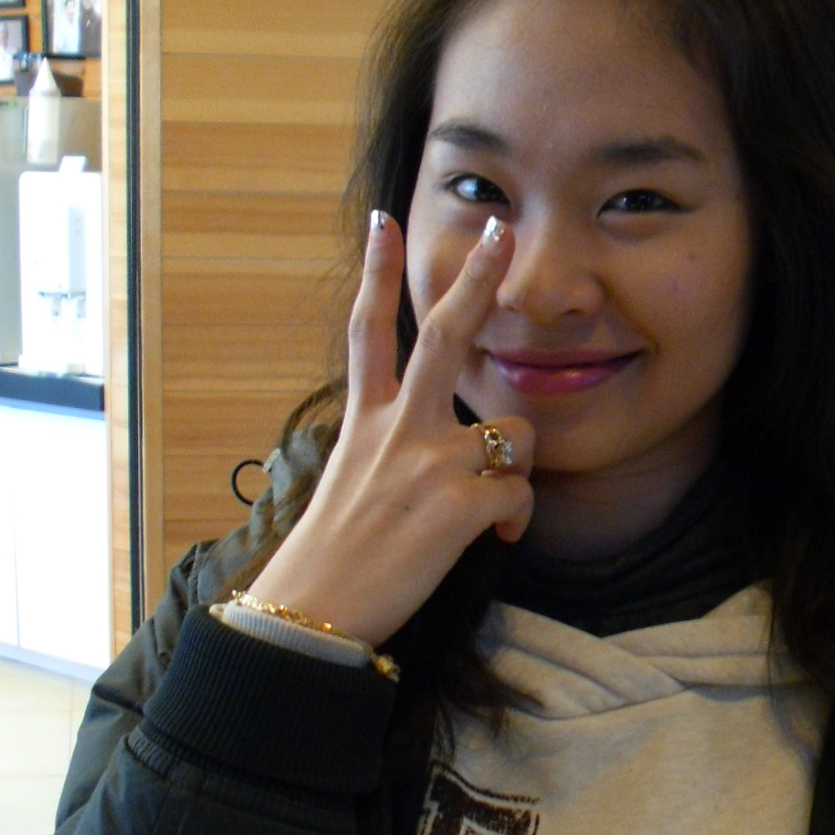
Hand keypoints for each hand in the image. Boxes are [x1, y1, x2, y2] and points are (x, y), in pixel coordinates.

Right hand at [245, 212, 534, 647]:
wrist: (314, 613)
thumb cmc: (334, 556)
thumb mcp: (349, 482)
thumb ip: (392, 449)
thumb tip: (449, 453)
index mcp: (365, 421)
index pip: (368, 330)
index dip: (374, 272)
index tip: (381, 220)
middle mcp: (397, 429)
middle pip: (443, 336)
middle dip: (477, 277)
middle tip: (502, 229)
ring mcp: (428, 463)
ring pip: (513, 432)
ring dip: (520, 465)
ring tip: (498, 503)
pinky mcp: (458, 507)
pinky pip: (519, 496)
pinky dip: (517, 521)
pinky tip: (497, 542)